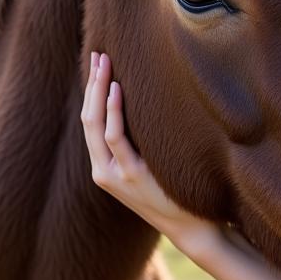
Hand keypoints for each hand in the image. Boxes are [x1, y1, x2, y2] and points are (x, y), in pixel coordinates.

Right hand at [81, 51, 224, 263]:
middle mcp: (104, 171)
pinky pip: (116, 139)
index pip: (90, 123)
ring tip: (105, 63)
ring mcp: (115, 175)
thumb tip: (146, 104)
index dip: (91, 92)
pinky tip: (116, 89)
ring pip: (97, 125)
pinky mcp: (131, 177)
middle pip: (88, 119)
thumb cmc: (177, 191)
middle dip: (91, 84)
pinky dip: (113, 112)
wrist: (192, 227)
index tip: (97, 63)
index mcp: (106, 167)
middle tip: (98, 53)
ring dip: (99, 91)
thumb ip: (140, 143)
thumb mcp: (151, 166)